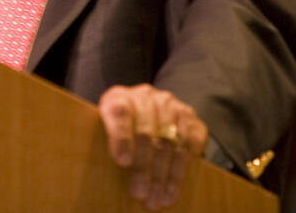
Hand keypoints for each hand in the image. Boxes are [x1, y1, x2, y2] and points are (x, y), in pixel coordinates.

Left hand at [97, 84, 207, 209]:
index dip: (122, 137)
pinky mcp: (190, 117)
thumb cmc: (120, 131)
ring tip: (158, 199)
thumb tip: (113, 171)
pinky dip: (180, 171)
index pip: (120, 112)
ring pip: (169, 142)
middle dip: (144, 168)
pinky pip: (189, 145)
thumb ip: (108, 144)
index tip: (123, 162)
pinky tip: (172, 189)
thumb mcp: (106, 133)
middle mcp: (146, 96)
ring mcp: (170, 104)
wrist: (148, 114)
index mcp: (118, 98)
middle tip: (141, 194)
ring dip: (164, 175)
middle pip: (146, 133)